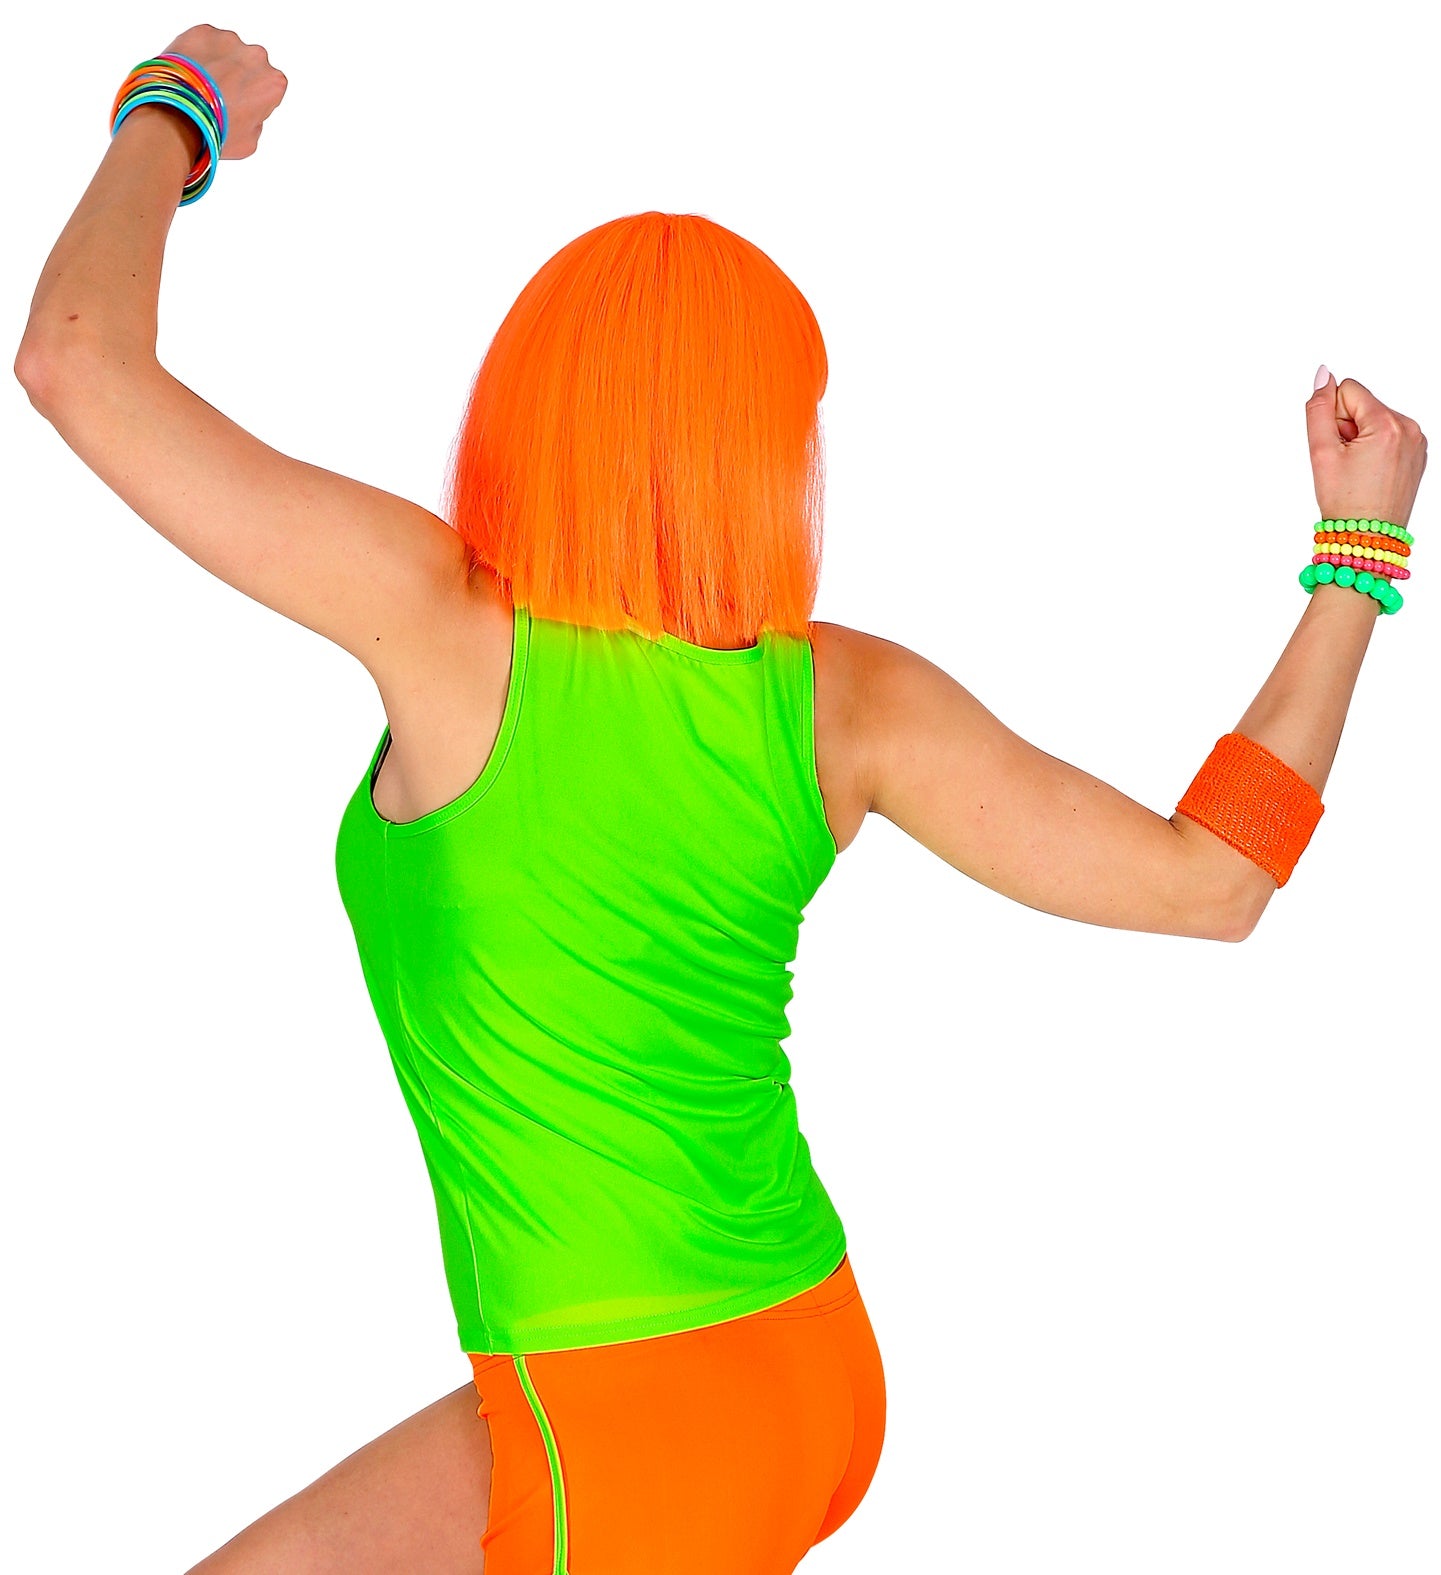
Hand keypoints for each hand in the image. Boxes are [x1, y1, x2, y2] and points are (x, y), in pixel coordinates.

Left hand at [158, 24, 286, 158]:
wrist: (176, 116)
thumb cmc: (213, 130)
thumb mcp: (249, 143)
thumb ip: (257, 122)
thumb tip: (248, 113)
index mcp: (273, 83)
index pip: (270, 87)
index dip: (255, 98)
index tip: (241, 106)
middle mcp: (255, 56)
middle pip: (250, 64)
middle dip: (238, 77)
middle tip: (219, 96)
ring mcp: (228, 40)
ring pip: (227, 50)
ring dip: (217, 63)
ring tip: (200, 85)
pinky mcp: (202, 31)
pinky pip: (204, 41)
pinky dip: (198, 52)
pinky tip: (189, 73)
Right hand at [1306, 368, 1426, 528]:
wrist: (1367, 538)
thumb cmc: (1346, 503)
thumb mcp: (1321, 453)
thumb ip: (1318, 409)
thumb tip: (1323, 375)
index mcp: (1388, 424)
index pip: (1348, 391)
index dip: (1333, 418)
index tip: (1337, 448)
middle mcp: (1409, 428)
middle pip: (1363, 405)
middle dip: (1348, 429)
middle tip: (1346, 463)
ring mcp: (1417, 441)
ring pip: (1375, 420)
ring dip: (1360, 440)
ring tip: (1358, 471)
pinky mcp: (1418, 453)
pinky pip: (1388, 435)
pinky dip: (1375, 450)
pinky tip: (1370, 473)